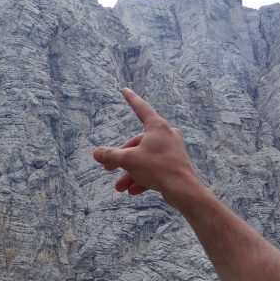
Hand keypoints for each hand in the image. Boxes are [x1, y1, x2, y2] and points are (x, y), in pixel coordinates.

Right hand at [91, 89, 201, 206]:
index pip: (141, 108)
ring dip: (130, 173)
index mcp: (157, 127)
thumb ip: (110, 155)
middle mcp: (166, 134)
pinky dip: (143, 178)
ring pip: (145, 159)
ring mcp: (172, 149)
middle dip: (122, 159)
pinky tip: (132, 191)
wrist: (184, 190)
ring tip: (120, 188)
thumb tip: (96, 153)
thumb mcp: (128, 160)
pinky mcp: (175, 164)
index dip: (131, 99)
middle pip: (137, 143)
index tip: (125, 90)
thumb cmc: (158, 169)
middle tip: (108, 168)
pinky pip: (155, 168)